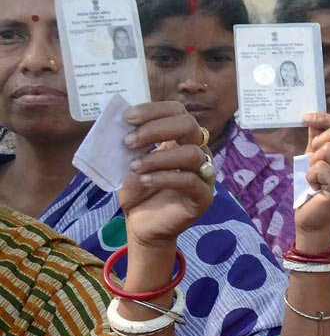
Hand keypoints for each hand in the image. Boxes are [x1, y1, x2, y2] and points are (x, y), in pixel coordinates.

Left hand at [119, 102, 213, 250]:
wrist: (143, 225)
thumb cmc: (138, 191)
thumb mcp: (129, 161)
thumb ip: (131, 143)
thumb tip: (119, 123)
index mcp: (181, 140)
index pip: (178, 111)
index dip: (154, 110)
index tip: (127, 118)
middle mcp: (197, 152)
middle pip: (189, 125)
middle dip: (156, 129)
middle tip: (129, 141)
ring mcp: (204, 175)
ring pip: (191, 154)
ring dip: (158, 157)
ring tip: (134, 166)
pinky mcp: (203, 197)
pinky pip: (190, 181)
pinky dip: (164, 177)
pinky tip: (144, 180)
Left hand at [294, 113, 329, 246]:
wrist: (314, 216)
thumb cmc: (315, 185)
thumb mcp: (316, 155)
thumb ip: (317, 137)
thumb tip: (312, 116)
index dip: (322, 118)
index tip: (304, 118)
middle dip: (316, 145)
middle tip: (314, 162)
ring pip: (326, 150)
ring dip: (312, 163)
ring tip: (317, 177)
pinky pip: (320, 167)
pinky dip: (310, 176)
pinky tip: (316, 187)